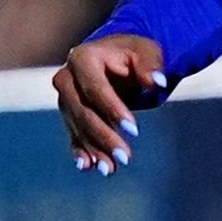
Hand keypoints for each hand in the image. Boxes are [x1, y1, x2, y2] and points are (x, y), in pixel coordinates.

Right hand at [55, 32, 169, 170]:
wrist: (115, 57)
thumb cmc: (133, 52)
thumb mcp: (146, 51)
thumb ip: (150, 65)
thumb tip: (157, 81)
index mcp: (82, 58)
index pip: (96, 88)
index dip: (113, 109)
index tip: (134, 129)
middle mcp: (66, 78)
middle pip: (83, 111)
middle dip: (104, 136)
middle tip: (125, 157)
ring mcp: (65, 97)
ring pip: (78, 127)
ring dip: (94, 149)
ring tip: (110, 169)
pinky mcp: (68, 114)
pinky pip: (73, 134)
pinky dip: (82, 151)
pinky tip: (89, 166)